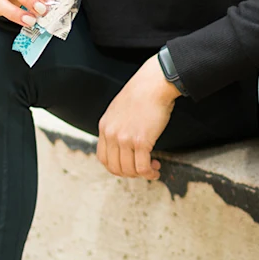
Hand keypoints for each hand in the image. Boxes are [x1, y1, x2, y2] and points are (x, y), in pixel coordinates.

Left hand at [97, 55, 180, 179]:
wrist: (153, 84)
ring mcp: (125, 139)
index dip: (116, 167)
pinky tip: (155, 169)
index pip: (103, 158)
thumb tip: (124, 140)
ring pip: (129, 170)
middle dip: (129, 174)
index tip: (128, 167)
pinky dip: (149, 173)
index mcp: (104, 127)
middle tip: (141, 170)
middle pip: (114, 167)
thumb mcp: (119, 109)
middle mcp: (111, 135)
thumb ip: (117, 125)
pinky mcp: (141, 141)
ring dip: (141, 175)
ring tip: (152, 169)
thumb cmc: (142, 93)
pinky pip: (142, 167)